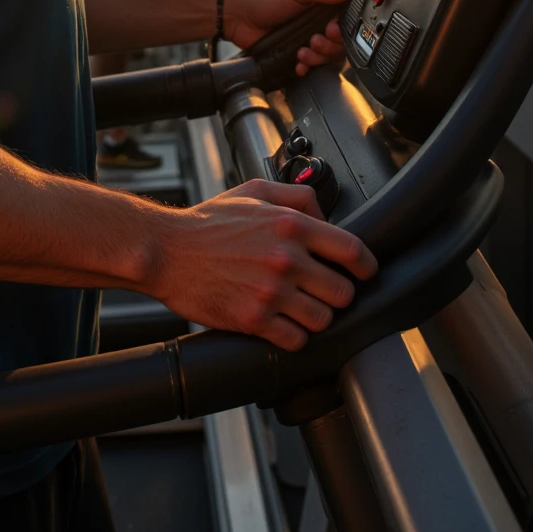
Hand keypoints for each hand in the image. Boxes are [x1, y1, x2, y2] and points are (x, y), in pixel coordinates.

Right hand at [153, 180, 377, 349]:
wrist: (166, 250)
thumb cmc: (208, 221)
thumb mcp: (254, 190)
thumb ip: (297, 198)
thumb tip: (327, 218)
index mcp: (290, 225)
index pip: (353, 251)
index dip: (366, 267)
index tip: (363, 273)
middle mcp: (286, 259)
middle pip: (343, 292)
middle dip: (337, 294)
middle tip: (322, 291)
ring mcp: (271, 292)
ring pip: (323, 320)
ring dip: (315, 317)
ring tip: (300, 308)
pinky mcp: (254, 320)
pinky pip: (296, 340)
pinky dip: (293, 336)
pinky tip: (282, 324)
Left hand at [224, 0, 355, 73]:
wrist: (237, 15)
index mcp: (320, 1)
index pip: (343, 18)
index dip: (341, 28)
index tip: (332, 30)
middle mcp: (315, 20)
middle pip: (338, 41)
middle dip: (329, 45)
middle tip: (315, 40)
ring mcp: (305, 37)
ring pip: (325, 55)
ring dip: (317, 56)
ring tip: (302, 51)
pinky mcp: (294, 51)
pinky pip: (309, 65)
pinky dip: (306, 66)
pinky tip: (299, 63)